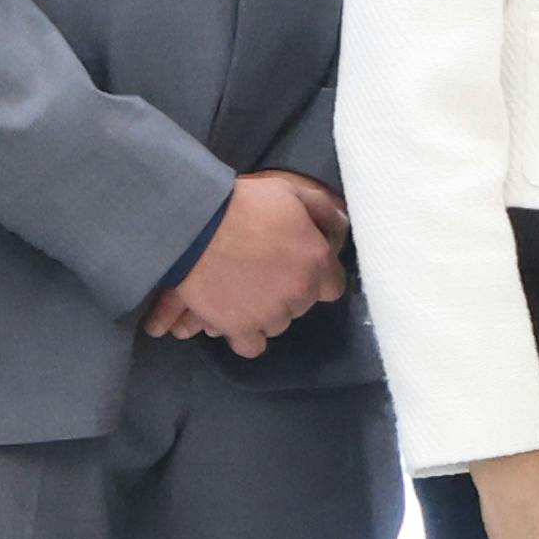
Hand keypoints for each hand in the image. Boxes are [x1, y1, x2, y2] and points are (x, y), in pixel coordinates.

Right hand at [147, 171, 344, 351]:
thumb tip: (343, 224)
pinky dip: (245, 336)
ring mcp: (270, 313)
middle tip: (263, 274)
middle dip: (288, 292)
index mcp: (317, 260)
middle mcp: (300, 291)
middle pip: (303, 305)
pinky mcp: (240, 327)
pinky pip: (252, 346)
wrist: (195, 224)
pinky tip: (237, 319)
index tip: (297, 269)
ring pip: (279, 324)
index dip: (316, 278)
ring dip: (266, 312)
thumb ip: (323, 209)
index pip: (333, 286)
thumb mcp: (291, 192)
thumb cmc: (243, 204)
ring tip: (244, 291)